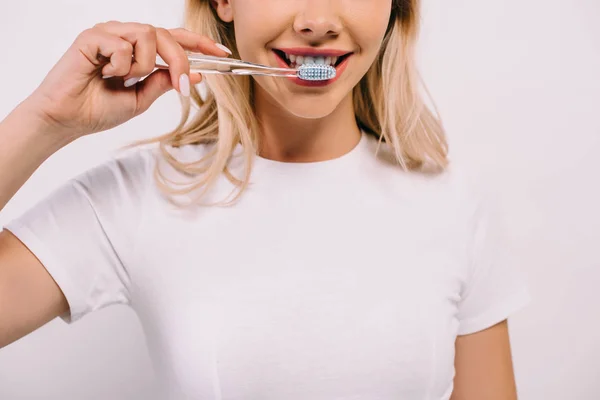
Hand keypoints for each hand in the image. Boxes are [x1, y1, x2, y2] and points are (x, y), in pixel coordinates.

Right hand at [24, 21, 229, 139]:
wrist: (67, 120)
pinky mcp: (92, 36)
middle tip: (181, 87)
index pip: (174, 38)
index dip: (199, 43)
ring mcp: (109, 33)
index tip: (223, 52)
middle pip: (166, 35)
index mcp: (138, 50)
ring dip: (144, 65)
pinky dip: (121, 65)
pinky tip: (104, 74)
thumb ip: (164, 83)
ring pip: (148, 35)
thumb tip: (195, 74)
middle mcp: (125, 36)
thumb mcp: (142, 99)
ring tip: (123, 79)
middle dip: (180, 61)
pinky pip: (123, 45)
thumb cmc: (98, 109)